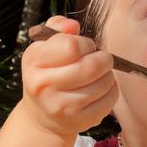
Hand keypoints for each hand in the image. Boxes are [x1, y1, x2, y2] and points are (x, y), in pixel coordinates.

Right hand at [20, 15, 117, 135]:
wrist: (42, 114)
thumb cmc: (47, 73)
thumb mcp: (44, 48)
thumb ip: (58, 28)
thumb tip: (73, 26)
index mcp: (35, 61)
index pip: (72, 46)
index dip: (86, 44)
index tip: (86, 47)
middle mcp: (45, 85)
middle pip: (91, 66)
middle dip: (104, 59)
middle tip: (102, 59)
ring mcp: (63, 106)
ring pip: (103, 83)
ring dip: (108, 75)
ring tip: (101, 74)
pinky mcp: (80, 120)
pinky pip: (109, 101)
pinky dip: (112, 91)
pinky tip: (103, 89)